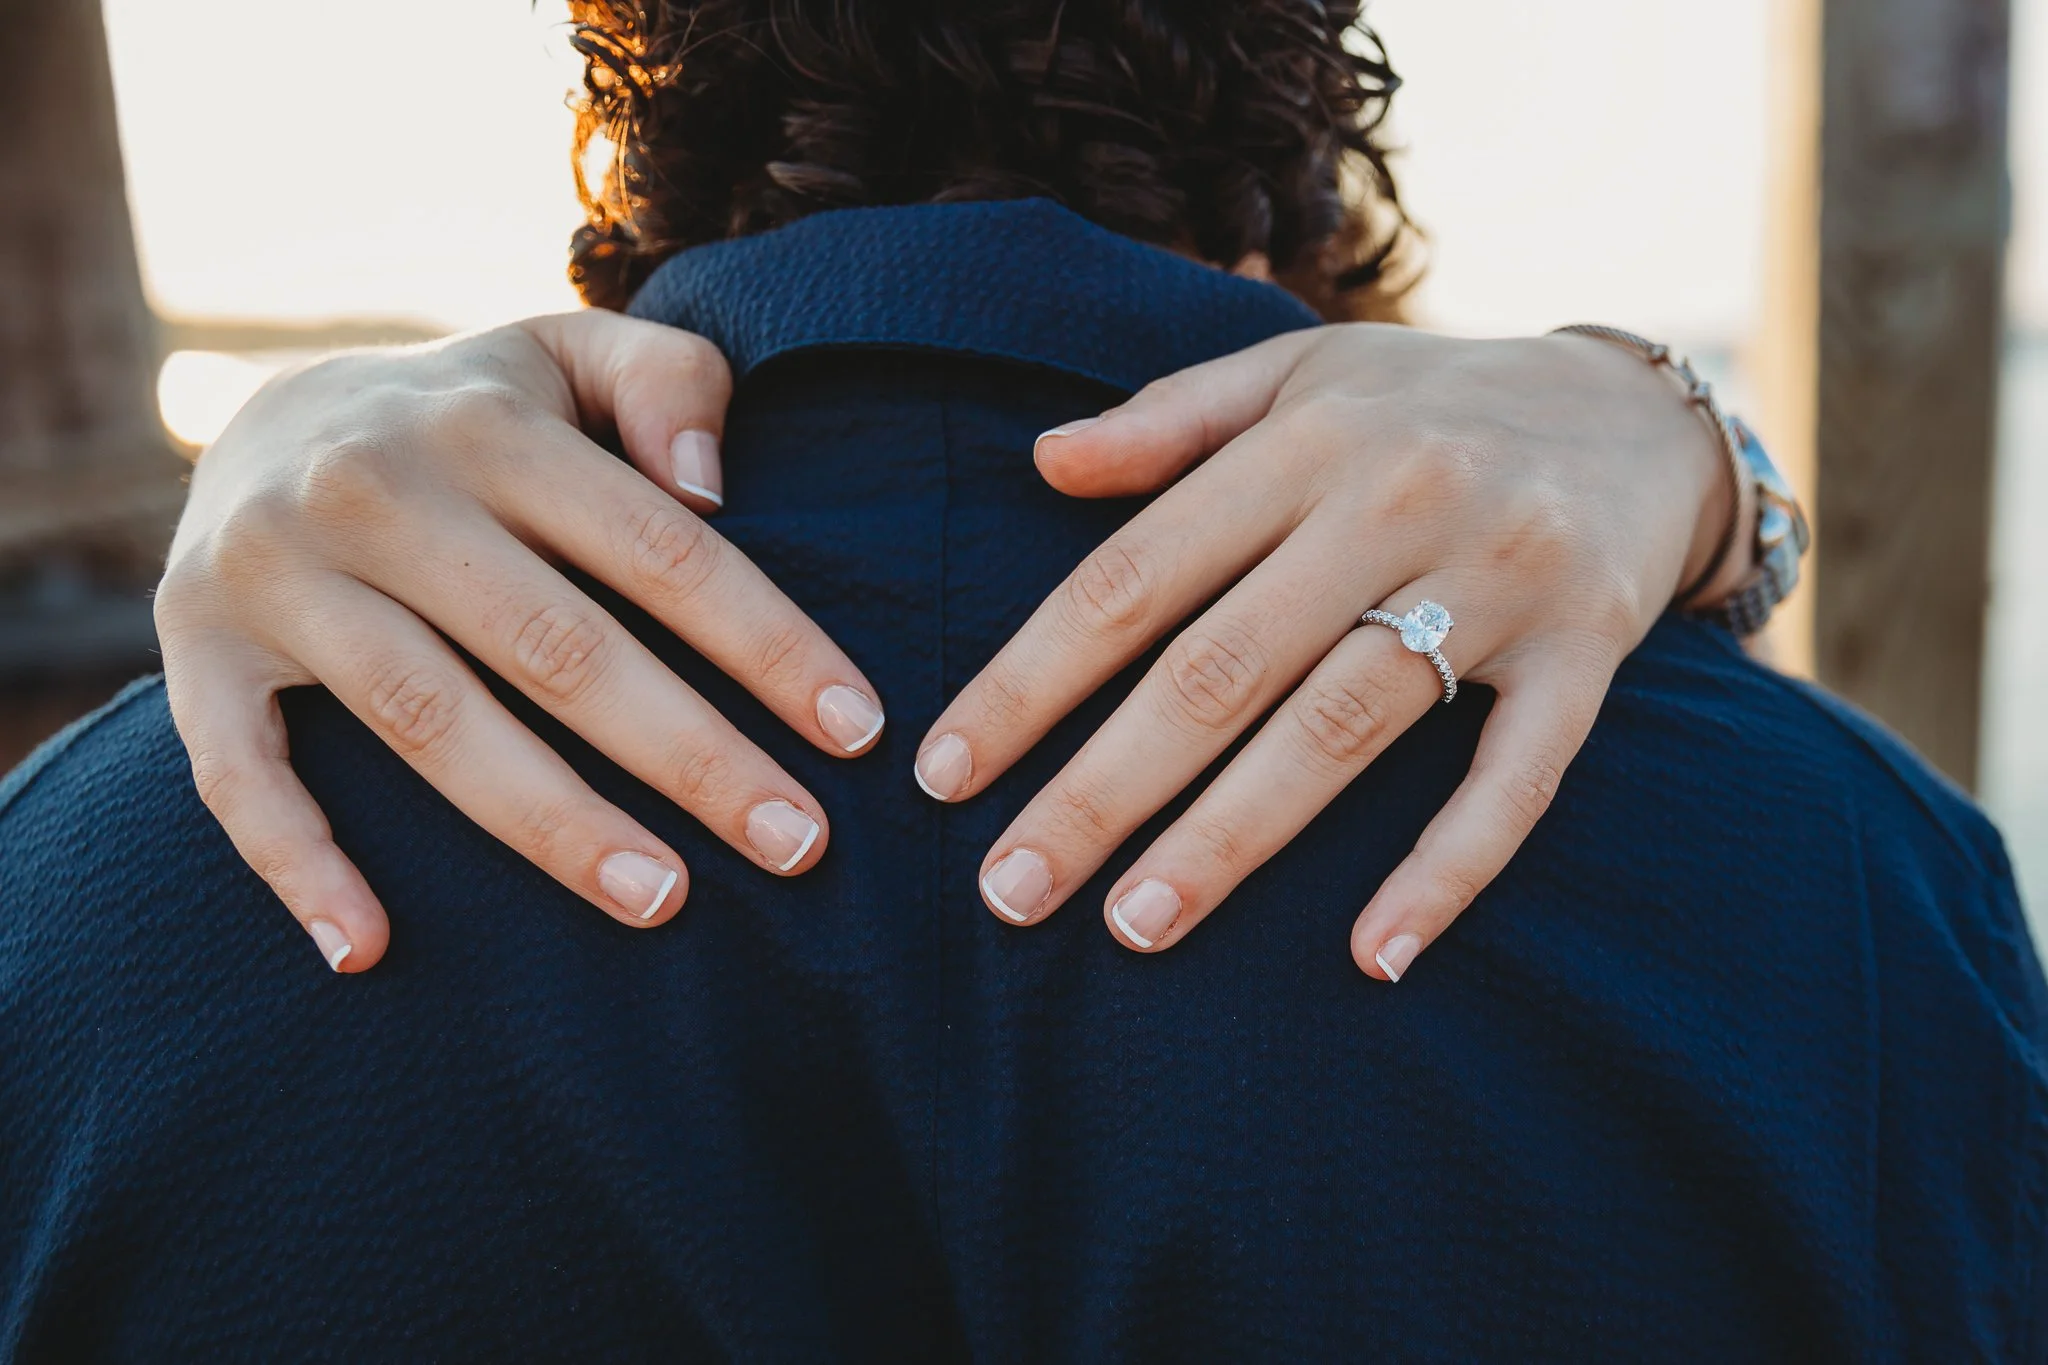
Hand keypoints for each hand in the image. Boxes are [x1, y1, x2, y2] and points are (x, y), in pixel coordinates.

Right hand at [156, 312, 885, 971]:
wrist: (262, 419)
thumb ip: (667, 382)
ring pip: (427, 719)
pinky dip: (298, 865)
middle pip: (557, 646)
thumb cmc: (470, 417)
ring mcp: (277, 576)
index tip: (856, 732)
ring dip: (549, 823)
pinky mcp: (196, 653)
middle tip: (798, 846)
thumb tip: (714, 487)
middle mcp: (373, 491)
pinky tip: (371, 948)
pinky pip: (238, 776)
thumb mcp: (566, 359)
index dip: (765, 643)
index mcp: (486, 424)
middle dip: (691, 754)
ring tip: (665, 903)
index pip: (658, 548)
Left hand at [913, 324, 1745, 978]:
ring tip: (1135, 928)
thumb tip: (1040, 463)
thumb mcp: (1298, 375)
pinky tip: (1373, 956)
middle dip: (1103, 788)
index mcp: (1303, 443)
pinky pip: (1515, 779)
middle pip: (1220, 668)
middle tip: (1010, 892)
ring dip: (1233, 837)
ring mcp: (1499, 580)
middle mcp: (1394, 504)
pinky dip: (1447, 869)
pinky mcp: (1588, 651)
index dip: (1031, 680)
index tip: (947, 775)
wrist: (1640, 408)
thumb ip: (1170, 418)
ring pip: (1343, 728)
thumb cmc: (1429, 404)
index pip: (1134, 576)